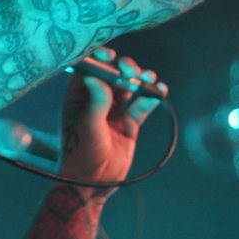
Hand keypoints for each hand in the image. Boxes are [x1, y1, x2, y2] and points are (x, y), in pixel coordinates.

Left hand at [58, 47, 166, 197]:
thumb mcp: (87, 127)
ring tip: (148, 79)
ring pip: (130, 86)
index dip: (99, 58)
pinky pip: (143, 104)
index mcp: (78, 96)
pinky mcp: (130, 122)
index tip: (109, 55)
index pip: (89, 69)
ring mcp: (115, 110)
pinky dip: (152, 95)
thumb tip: (97, 78)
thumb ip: (96, 102)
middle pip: (113, 74)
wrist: (94, 183)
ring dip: (141, 79)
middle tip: (131, 71)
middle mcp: (97, 99)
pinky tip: (160, 91)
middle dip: (124, 68)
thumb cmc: (81, 154)